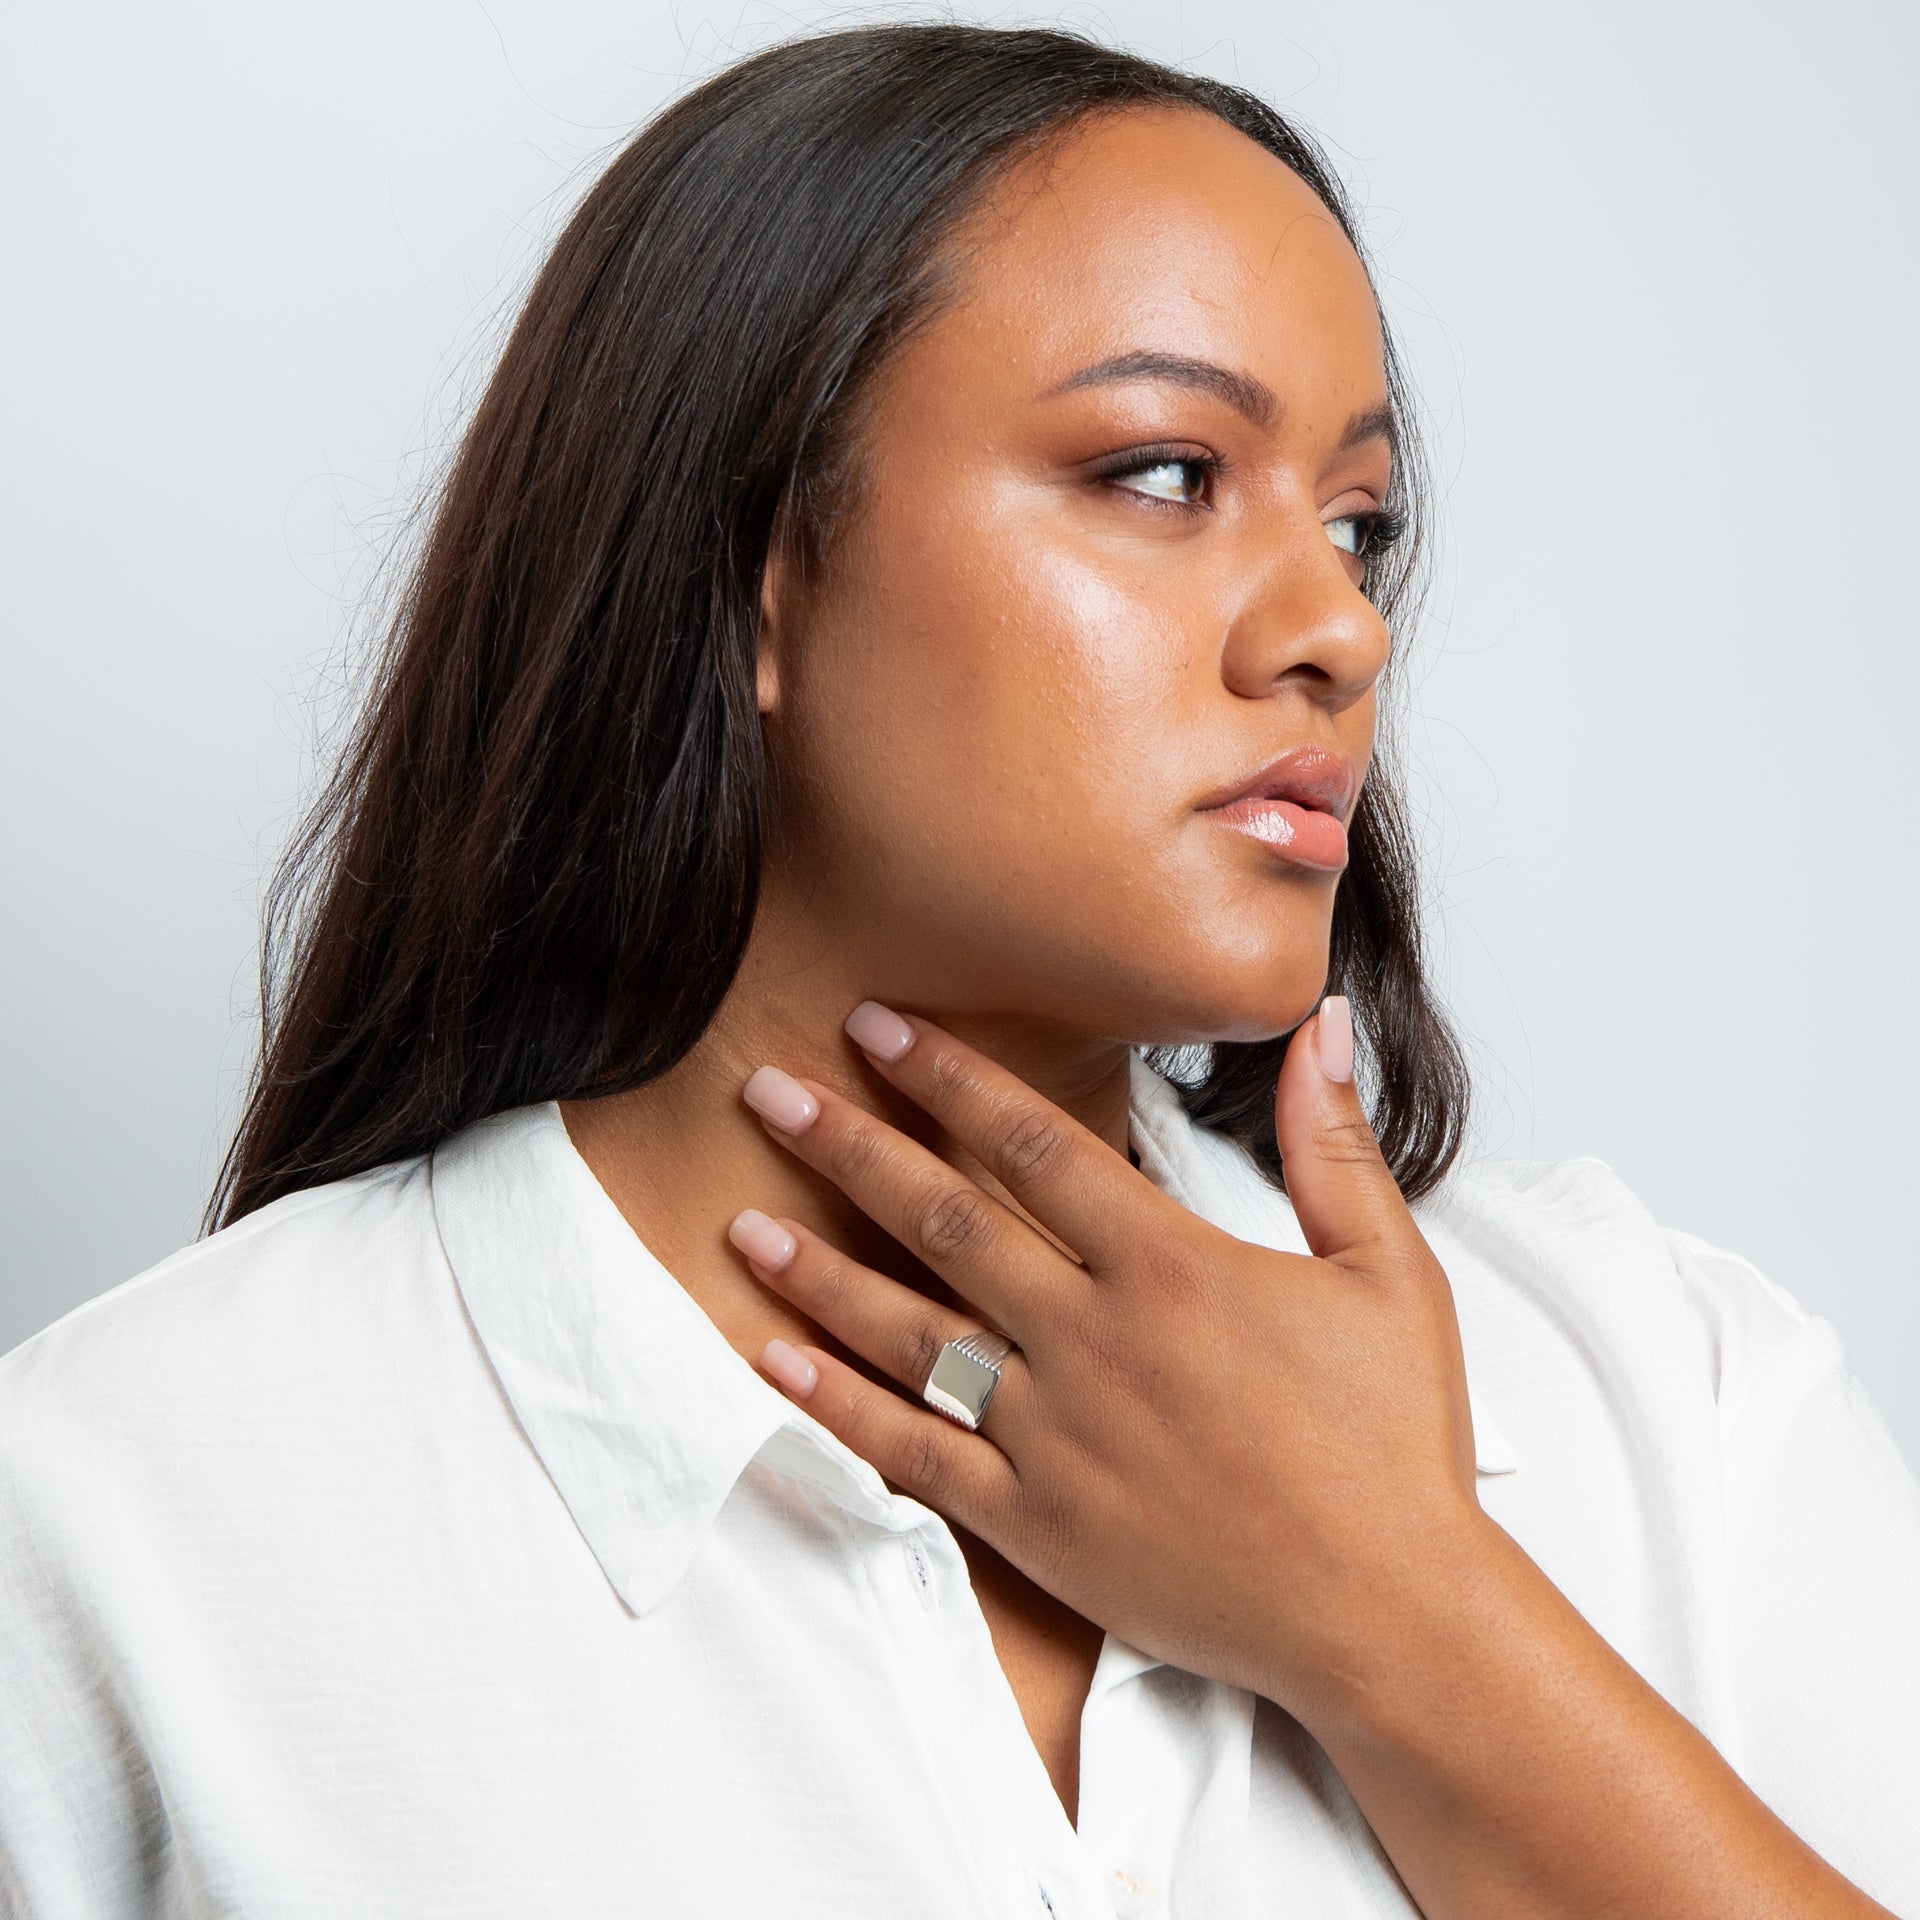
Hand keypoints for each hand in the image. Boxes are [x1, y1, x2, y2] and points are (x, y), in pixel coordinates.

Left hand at [728, 996, 1487, 1720]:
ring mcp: (1054, 1435)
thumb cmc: (1394, 1445)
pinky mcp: (1034, 1524)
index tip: (876, 1027)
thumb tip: (1323, 1021)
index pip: (1032, 1144)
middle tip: (765, 1093)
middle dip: (848, 1146)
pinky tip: (775, 1362)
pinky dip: (837, 1408)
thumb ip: (1335, 1144)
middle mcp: (1093, 1339)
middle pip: (945, 1220)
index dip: (946, 1077)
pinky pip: (913, 1455)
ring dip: (818, 1272)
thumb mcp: (1390, 1274)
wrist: (1388, 1616)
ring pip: (909, 1333)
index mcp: (1170, 1267)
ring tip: (741, 1224)